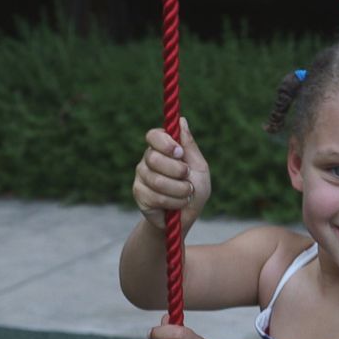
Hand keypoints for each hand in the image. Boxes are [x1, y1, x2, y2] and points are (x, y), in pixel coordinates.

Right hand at [133, 117, 210, 231]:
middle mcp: (148, 159)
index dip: (164, 143)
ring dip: (179, 189)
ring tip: (186, 194)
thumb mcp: (199, 167)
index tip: (179, 153)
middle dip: (177, 170)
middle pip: (154, 157)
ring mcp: (141, 176)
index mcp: (163, 148)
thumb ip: (190, 146)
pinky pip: (154, 196)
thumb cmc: (195, 190)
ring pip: (156, 179)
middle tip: (187, 178)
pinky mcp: (139, 194)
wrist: (186, 217)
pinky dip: (173, 201)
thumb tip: (181, 121)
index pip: (153, 135)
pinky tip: (177, 204)